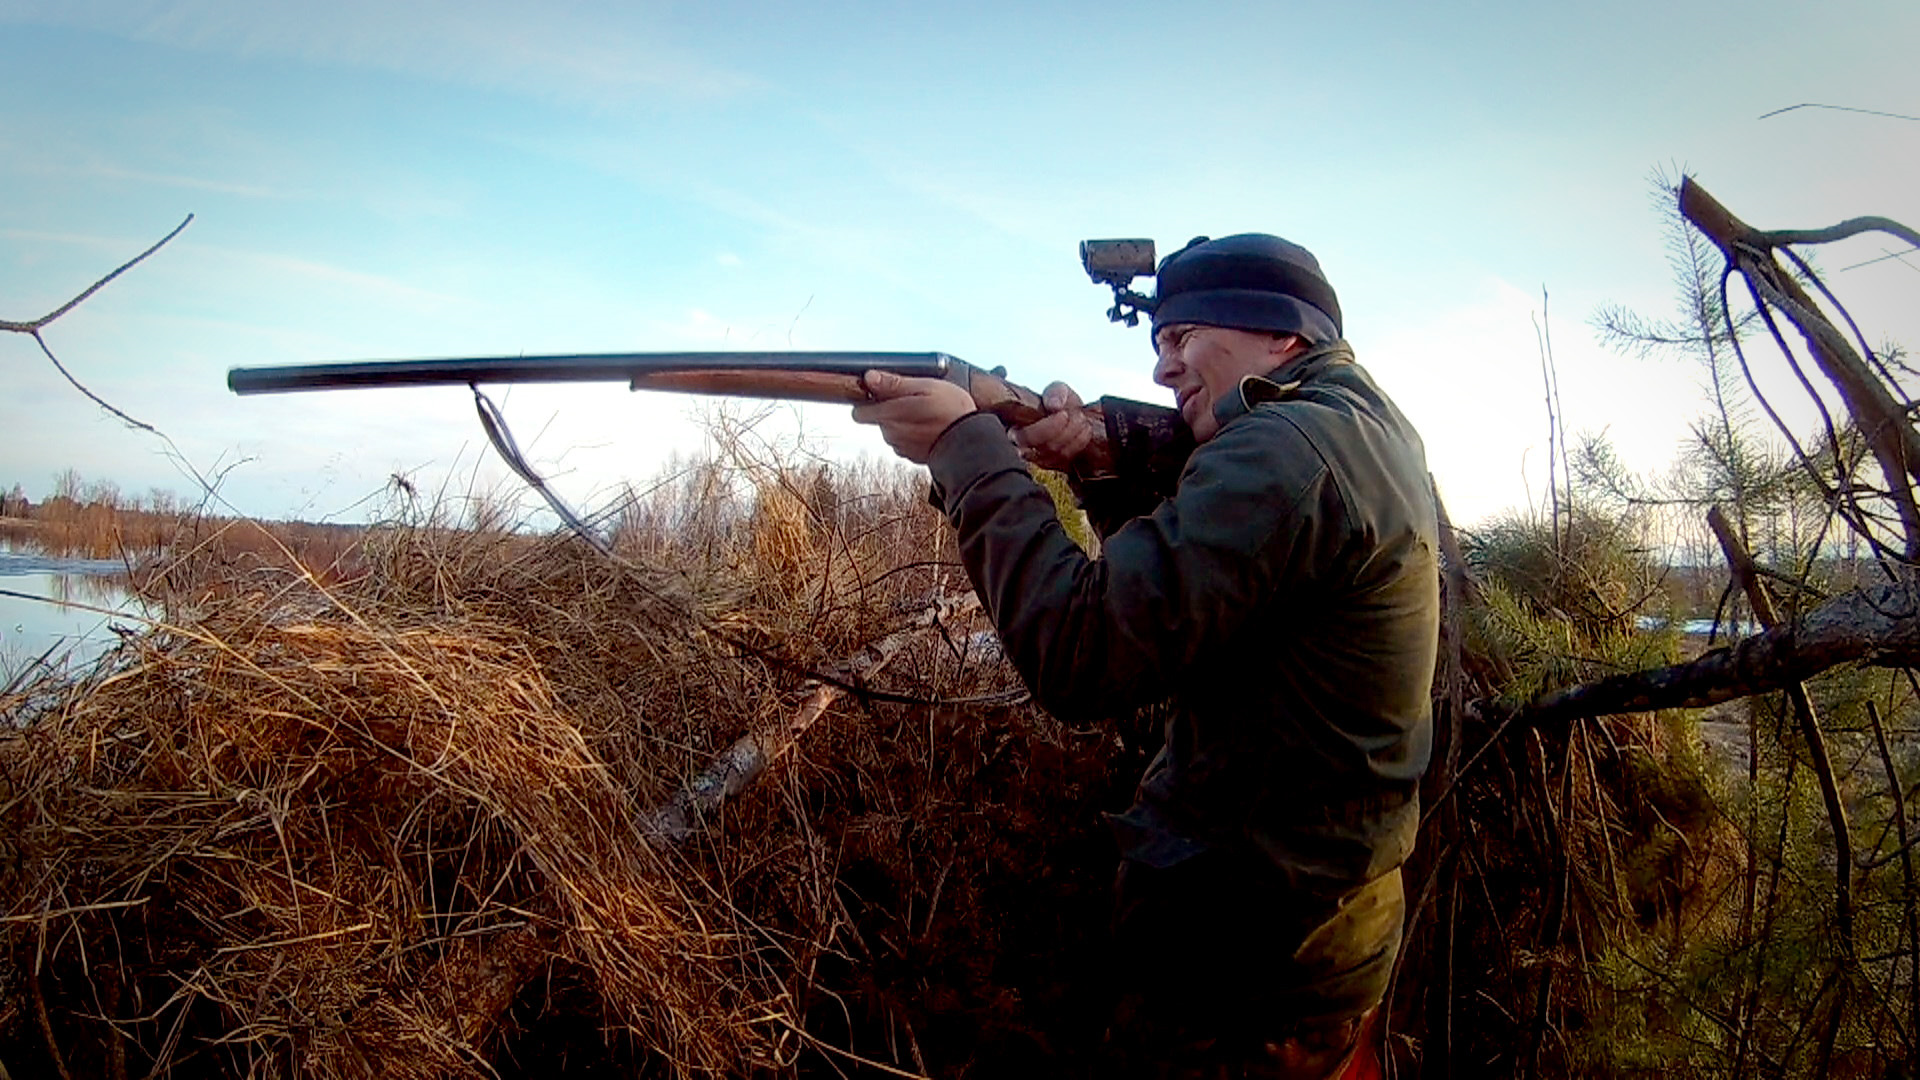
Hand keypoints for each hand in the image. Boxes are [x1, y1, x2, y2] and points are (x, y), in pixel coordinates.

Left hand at [851, 370, 978, 463]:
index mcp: (890, 415)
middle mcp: (891, 434)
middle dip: (890, 410)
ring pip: (892, 430)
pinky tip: (930, 428)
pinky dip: (913, 435)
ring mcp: (901, 447)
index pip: (860, 413)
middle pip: (878, 419)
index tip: (881, 393)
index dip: (869, 401)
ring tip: (927, 414)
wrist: (971, 441)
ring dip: (903, 422)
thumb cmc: (952, 409)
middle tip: (916, 401)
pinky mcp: (912, 456)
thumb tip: (869, 378)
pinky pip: (904, 442)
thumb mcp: (925, 386)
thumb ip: (894, 383)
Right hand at [1012, 382, 1095, 471]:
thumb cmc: (1059, 404)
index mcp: (1016, 427)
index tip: (1062, 414)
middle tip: (1076, 416)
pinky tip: (1084, 429)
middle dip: (1063, 431)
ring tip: (1081, 419)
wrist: (1072, 415)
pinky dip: (1079, 442)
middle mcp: (1023, 446)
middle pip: (1041, 447)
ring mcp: (1037, 458)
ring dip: (1073, 435)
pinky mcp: (1052, 464)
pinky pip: (1066, 458)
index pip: (1022, 437)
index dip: (1044, 429)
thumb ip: (1055, 393)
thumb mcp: (1057, 390)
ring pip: (1055, 454)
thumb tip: (1054, 405)